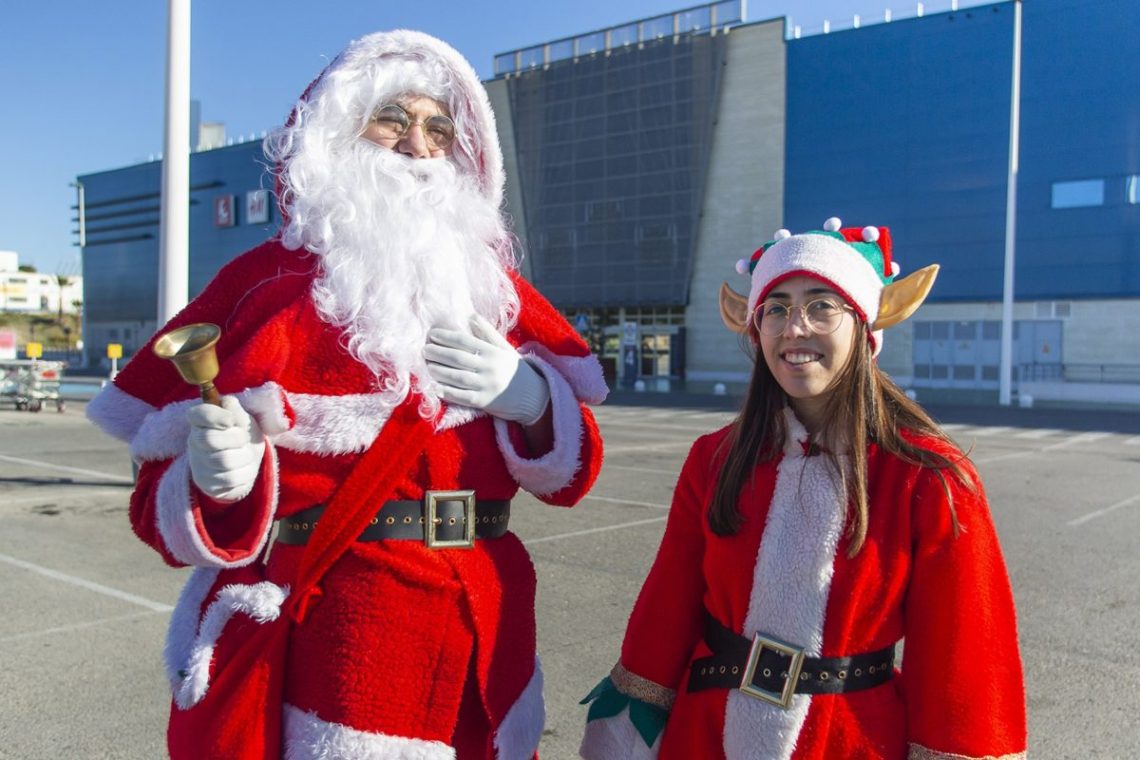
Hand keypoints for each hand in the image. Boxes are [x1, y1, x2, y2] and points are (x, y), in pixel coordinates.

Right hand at [186, 395, 264, 502]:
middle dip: (236, 438)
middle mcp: (193, 442)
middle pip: (211, 439)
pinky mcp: (207, 483)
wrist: (246, 462)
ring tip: (246, 453)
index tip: (231, 420)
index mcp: (199, 420)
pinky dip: (245, 472)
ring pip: (224, 461)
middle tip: (244, 438)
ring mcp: (198, 464)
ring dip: (244, 456)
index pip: (199, 414)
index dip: (215, 416)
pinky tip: (244, 467)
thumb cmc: (241, 434)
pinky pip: (230, 479)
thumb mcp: (241, 418)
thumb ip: (234, 408)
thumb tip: (227, 402)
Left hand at [424, 314, 550, 424]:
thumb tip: (471, 316)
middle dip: (438, 353)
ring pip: (457, 377)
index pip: (465, 342)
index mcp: (493, 352)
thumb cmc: (515, 370)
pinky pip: (462, 396)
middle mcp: (489, 367)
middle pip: (457, 358)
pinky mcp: (484, 401)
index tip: (432, 335)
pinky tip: (435, 387)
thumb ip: (487, 333)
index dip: (446, 337)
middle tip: (423, 349)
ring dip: (439, 371)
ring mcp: (486, 385)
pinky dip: (447, 392)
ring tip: (426, 365)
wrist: (535, 396)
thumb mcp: (505, 348)